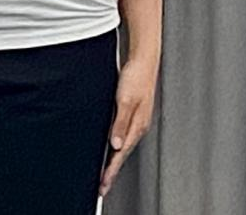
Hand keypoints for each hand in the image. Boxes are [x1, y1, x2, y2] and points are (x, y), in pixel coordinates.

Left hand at [99, 56, 158, 197]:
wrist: (144, 59)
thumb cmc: (136, 76)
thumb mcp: (125, 100)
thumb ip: (120, 123)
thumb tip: (116, 144)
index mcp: (138, 125)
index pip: (121, 154)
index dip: (111, 170)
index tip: (103, 185)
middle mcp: (138, 125)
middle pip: (123, 153)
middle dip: (112, 170)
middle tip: (102, 186)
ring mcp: (137, 119)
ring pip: (123, 145)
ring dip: (114, 159)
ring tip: (105, 172)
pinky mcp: (133, 112)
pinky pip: (123, 134)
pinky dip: (116, 145)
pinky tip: (111, 146)